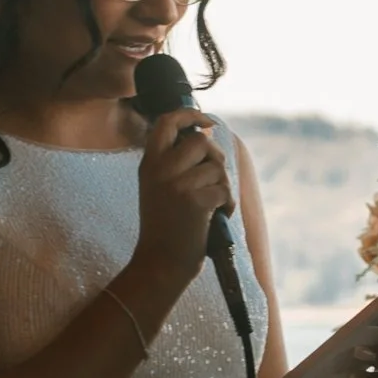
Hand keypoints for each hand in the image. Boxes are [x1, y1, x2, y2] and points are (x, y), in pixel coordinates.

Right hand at [132, 109, 231, 289]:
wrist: (160, 263)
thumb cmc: (166, 226)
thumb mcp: (159, 187)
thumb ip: (175, 162)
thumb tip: (205, 134)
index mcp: (149, 164)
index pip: (166, 122)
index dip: (189, 114)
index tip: (206, 121)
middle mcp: (159, 170)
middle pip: (201, 141)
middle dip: (216, 158)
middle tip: (215, 179)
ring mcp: (176, 185)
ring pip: (217, 167)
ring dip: (224, 185)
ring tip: (214, 204)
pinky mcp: (194, 201)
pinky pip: (224, 189)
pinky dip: (228, 203)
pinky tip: (217, 216)